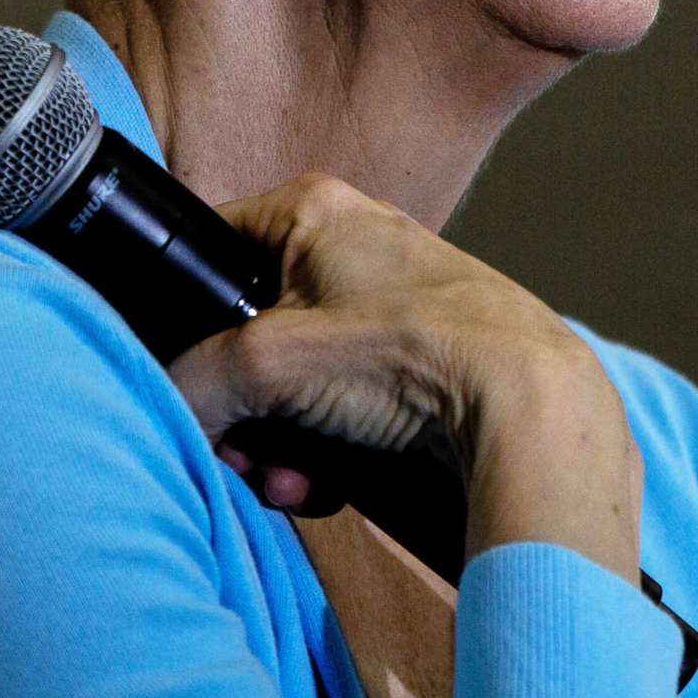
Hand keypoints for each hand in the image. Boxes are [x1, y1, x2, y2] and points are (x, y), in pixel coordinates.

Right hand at [166, 173, 642, 580]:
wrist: (526, 411)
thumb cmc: (407, 353)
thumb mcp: (266, 362)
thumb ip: (192, 381)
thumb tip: (170, 412)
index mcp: (312, 212)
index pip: (209, 247)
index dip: (183, 316)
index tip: (180, 376)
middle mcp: (352, 252)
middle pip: (247, 336)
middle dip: (236, 410)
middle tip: (238, 450)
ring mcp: (389, 314)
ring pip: (293, 386)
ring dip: (278, 445)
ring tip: (290, 478)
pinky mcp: (419, 371)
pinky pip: (342, 414)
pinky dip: (326, 455)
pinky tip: (327, 486)